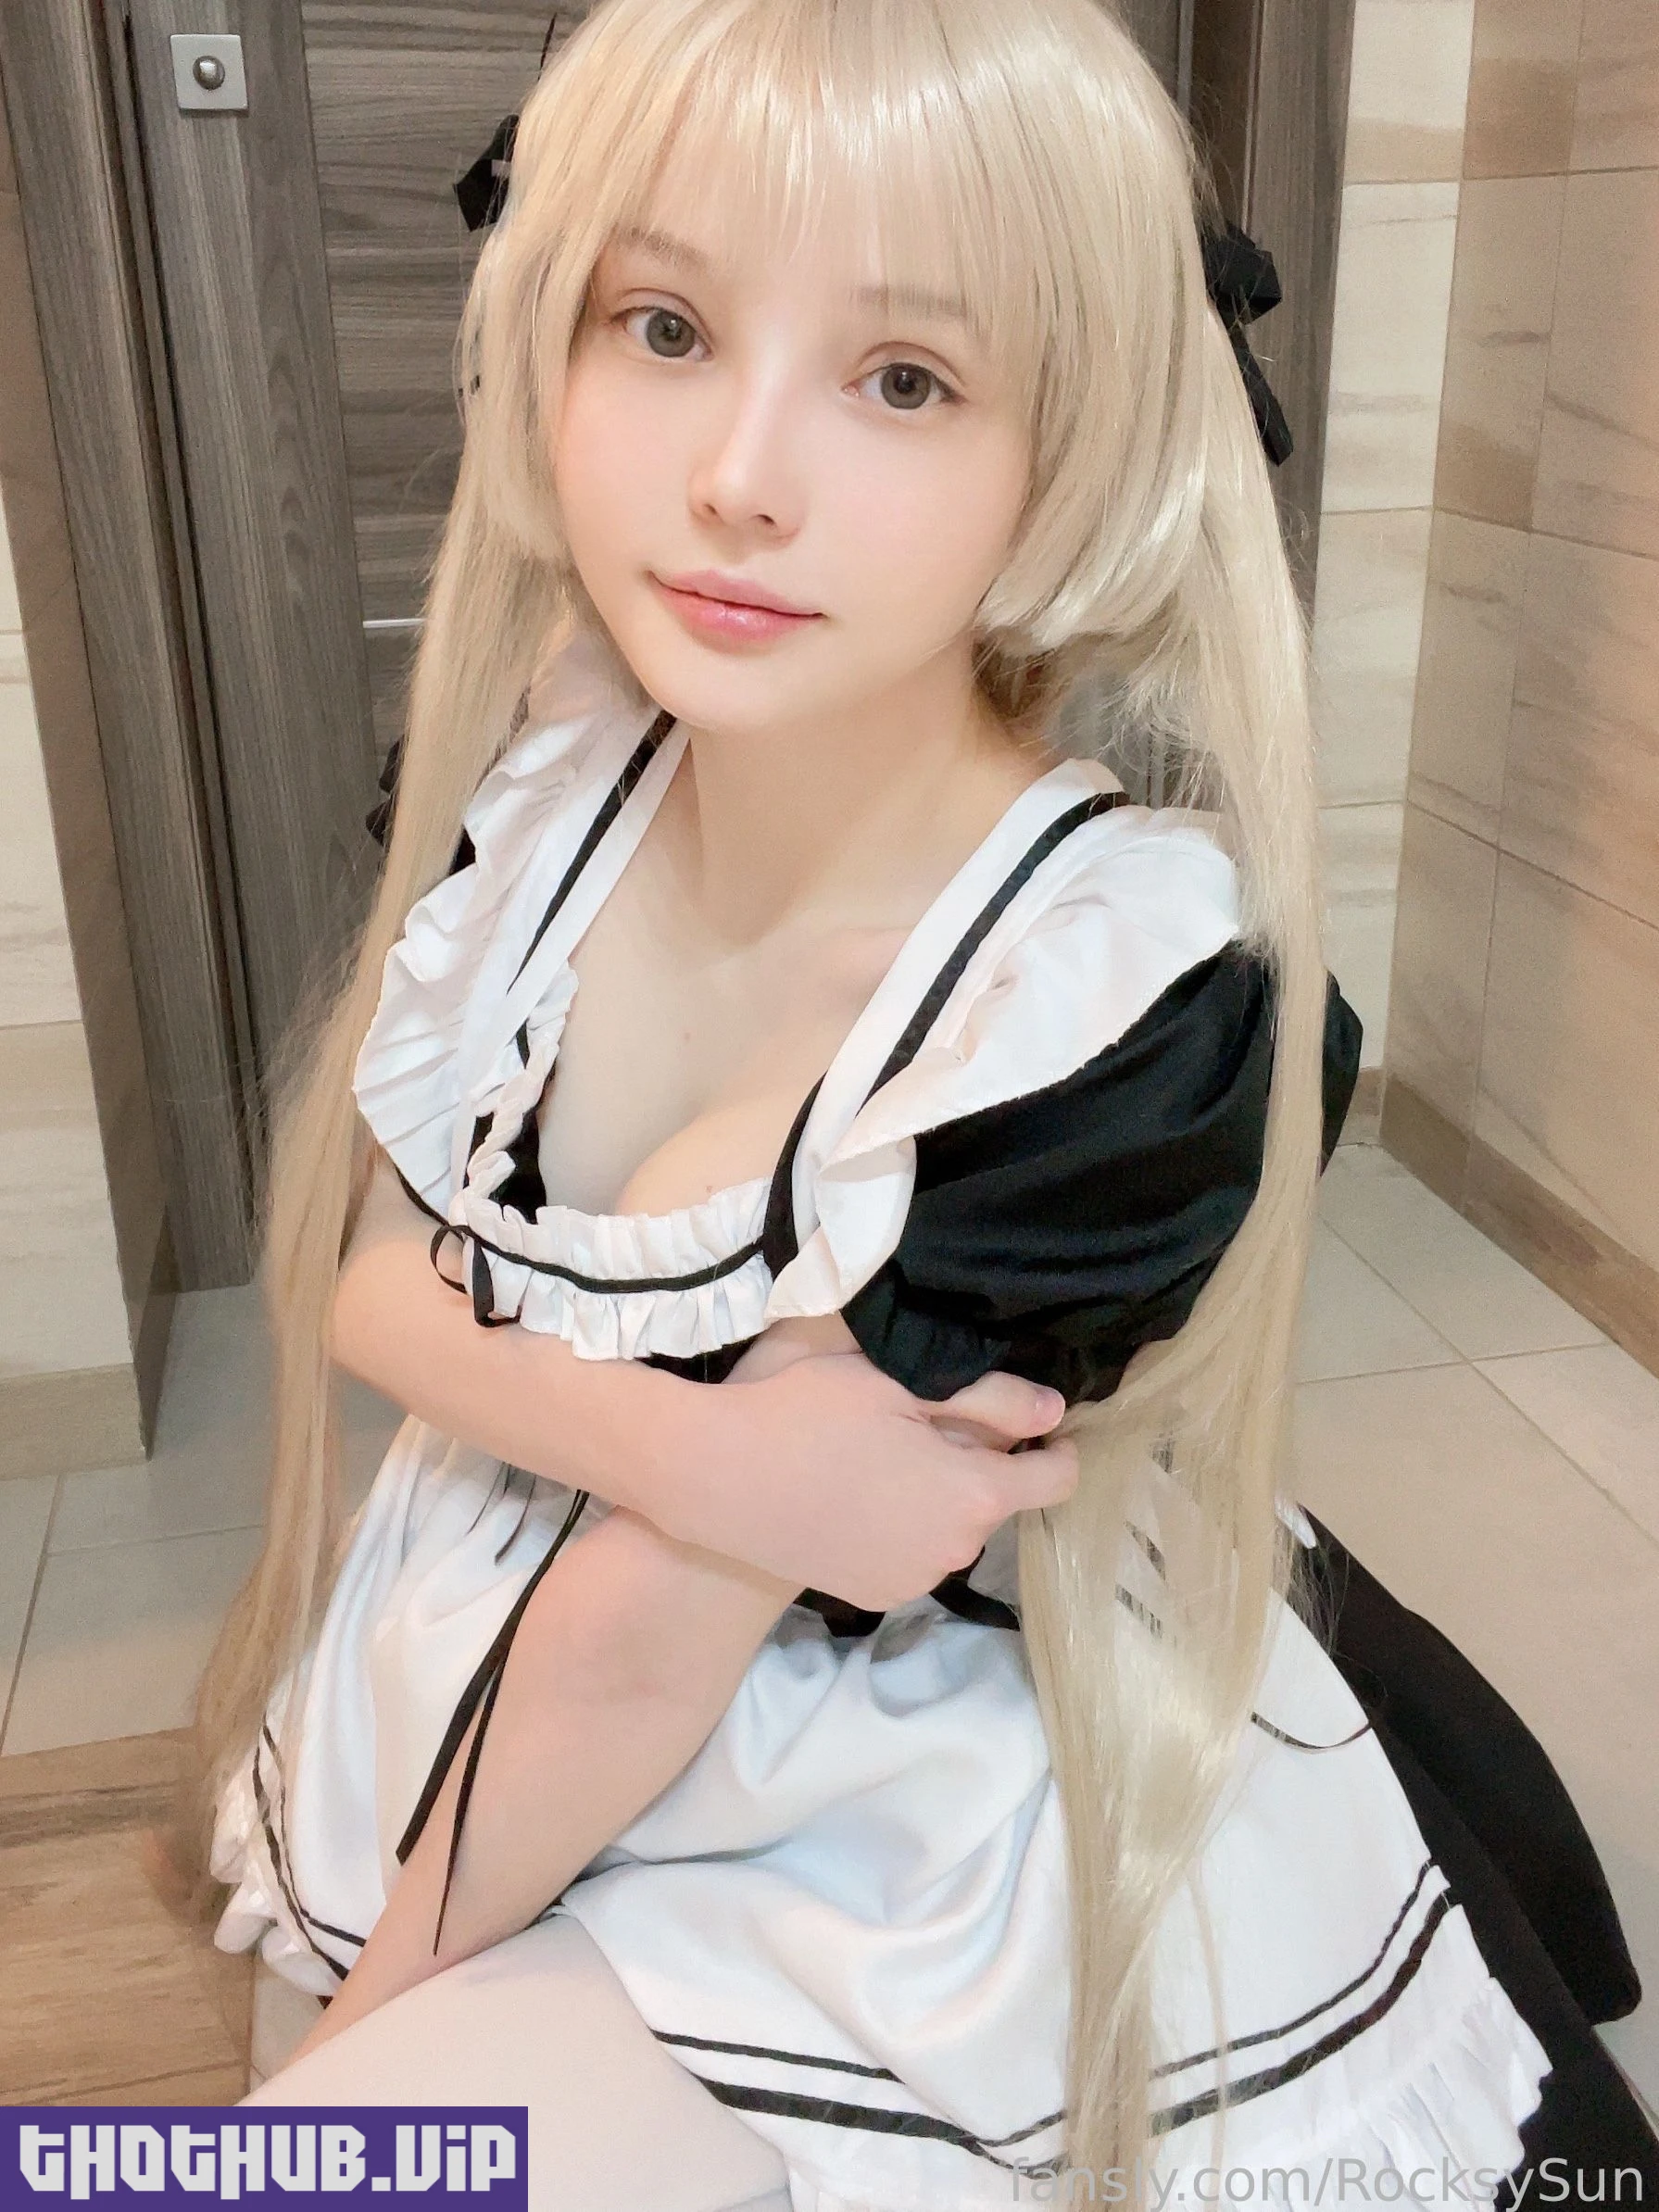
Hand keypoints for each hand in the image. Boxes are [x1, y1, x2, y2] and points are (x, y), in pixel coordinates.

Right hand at [665, 1340, 1078, 1610]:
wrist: (714, 1479)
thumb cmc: (807, 1413)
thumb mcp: (898, 1382)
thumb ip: (988, 1399)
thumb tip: (1054, 1412)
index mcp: (972, 1494)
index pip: (1056, 1478)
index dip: (1056, 1446)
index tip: (1037, 1424)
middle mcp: (955, 1550)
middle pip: (998, 1502)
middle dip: (982, 1466)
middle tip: (927, 1424)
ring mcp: (912, 1580)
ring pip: (954, 1530)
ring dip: (941, 1500)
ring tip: (886, 1459)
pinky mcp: (873, 1595)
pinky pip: (914, 1554)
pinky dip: (904, 1529)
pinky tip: (858, 1496)